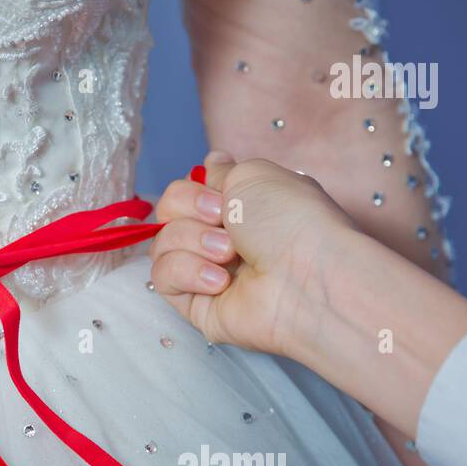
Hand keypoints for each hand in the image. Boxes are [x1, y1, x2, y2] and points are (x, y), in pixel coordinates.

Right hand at [148, 151, 359, 358]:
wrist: (304, 278)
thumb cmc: (289, 221)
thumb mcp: (253, 174)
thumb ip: (220, 170)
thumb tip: (210, 162)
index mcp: (238, 207)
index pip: (186, 191)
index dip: (193, 190)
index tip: (219, 195)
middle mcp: (222, 237)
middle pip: (167, 213)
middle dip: (191, 211)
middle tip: (223, 221)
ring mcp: (206, 271)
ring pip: (162, 244)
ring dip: (194, 242)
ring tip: (229, 256)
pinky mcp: (195, 303)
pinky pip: (163, 277)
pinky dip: (188, 272)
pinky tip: (221, 282)